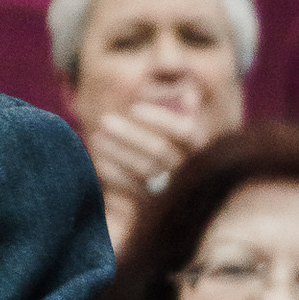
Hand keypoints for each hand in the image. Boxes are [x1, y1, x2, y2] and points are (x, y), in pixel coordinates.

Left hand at [84, 99, 208, 216]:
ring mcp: (174, 187)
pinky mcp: (156, 202)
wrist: (179, 166)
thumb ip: (195, 97)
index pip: (185, 132)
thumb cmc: (185, 129)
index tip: (133, 109)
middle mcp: (192, 167)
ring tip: (95, 137)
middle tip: (104, 120)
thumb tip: (187, 97)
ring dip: (118, 152)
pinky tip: (99, 160)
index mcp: (203, 145)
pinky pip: (135, 189)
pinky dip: (115, 175)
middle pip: (160, 150)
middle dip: (130, 134)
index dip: (159, 119)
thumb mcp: (202, 111)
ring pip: (145, 169)